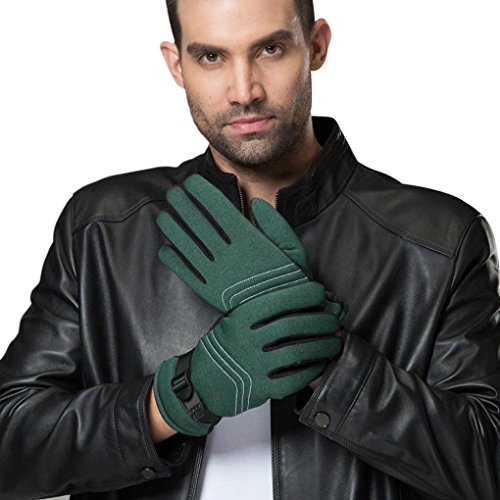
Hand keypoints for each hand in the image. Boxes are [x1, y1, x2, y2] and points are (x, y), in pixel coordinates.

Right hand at [153, 281, 342, 435]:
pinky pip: (293, 378)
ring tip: (334, 341)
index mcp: (240, 318)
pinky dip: (311, 370)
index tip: (320, 292)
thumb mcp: (232, 321)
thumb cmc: (222, 348)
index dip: (304, 295)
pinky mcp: (260, 388)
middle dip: (320, 321)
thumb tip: (298, 299)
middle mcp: (246, 340)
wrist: (202, 383)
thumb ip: (259, 311)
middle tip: (334, 320)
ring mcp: (253, 365)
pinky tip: (320, 364)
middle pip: (293, 325)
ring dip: (322, 346)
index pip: (278, 301)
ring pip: (297, 352)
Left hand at [156, 174, 312, 311]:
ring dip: (173, 229)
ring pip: (187, 246)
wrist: (281, 319)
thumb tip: (257, 203)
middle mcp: (228, 254)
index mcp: (249, 241)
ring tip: (164, 216)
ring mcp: (216, 273)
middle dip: (183, 205)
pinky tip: (166, 249)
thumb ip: (276, 224)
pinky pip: (186, 273)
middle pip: (199, 224)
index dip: (202, 194)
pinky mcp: (209, 292)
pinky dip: (174, 260)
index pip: (219, 210)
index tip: (191, 183)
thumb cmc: (289, 283)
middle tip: (173, 193)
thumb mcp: (294, 250)